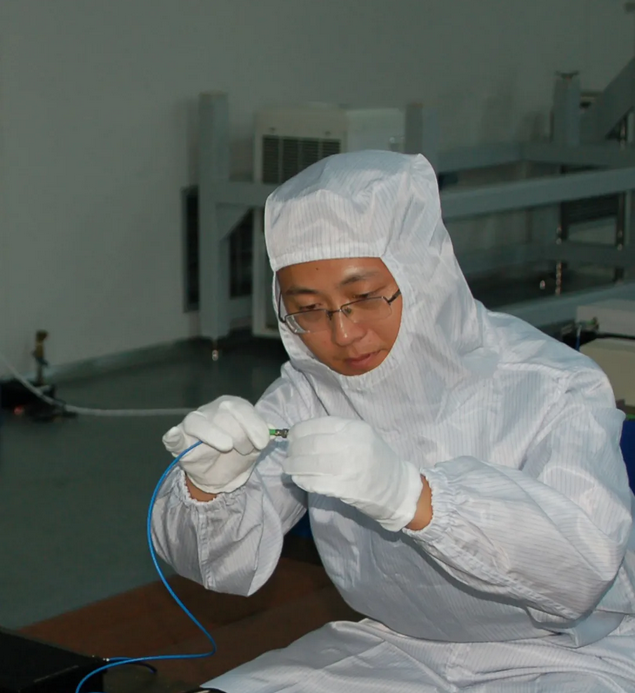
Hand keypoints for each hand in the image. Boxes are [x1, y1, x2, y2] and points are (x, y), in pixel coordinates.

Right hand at [162, 396, 269, 493]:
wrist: (218, 475)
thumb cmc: (237, 455)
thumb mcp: (255, 447)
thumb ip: (264, 436)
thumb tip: (272, 430)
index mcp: (232, 407)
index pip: (241, 407)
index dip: (253, 424)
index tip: (262, 443)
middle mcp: (211, 411)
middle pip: (222, 412)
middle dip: (238, 433)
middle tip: (245, 450)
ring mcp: (193, 424)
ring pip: (198, 421)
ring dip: (214, 434)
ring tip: (226, 447)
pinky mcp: (179, 441)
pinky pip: (173, 436)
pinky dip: (173, 435)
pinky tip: (174, 435)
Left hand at [284, 417, 422, 530]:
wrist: (397, 488)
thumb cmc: (377, 460)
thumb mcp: (362, 437)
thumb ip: (337, 433)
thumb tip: (303, 435)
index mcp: (355, 428)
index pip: (318, 425)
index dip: (299, 431)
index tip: (291, 437)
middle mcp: (351, 444)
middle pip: (311, 444)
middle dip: (294, 450)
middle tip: (288, 455)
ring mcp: (348, 467)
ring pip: (310, 463)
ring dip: (294, 466)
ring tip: (288, 467)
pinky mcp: (345, 487)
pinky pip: (316, 482)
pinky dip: (303, 480)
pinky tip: (299, 479)